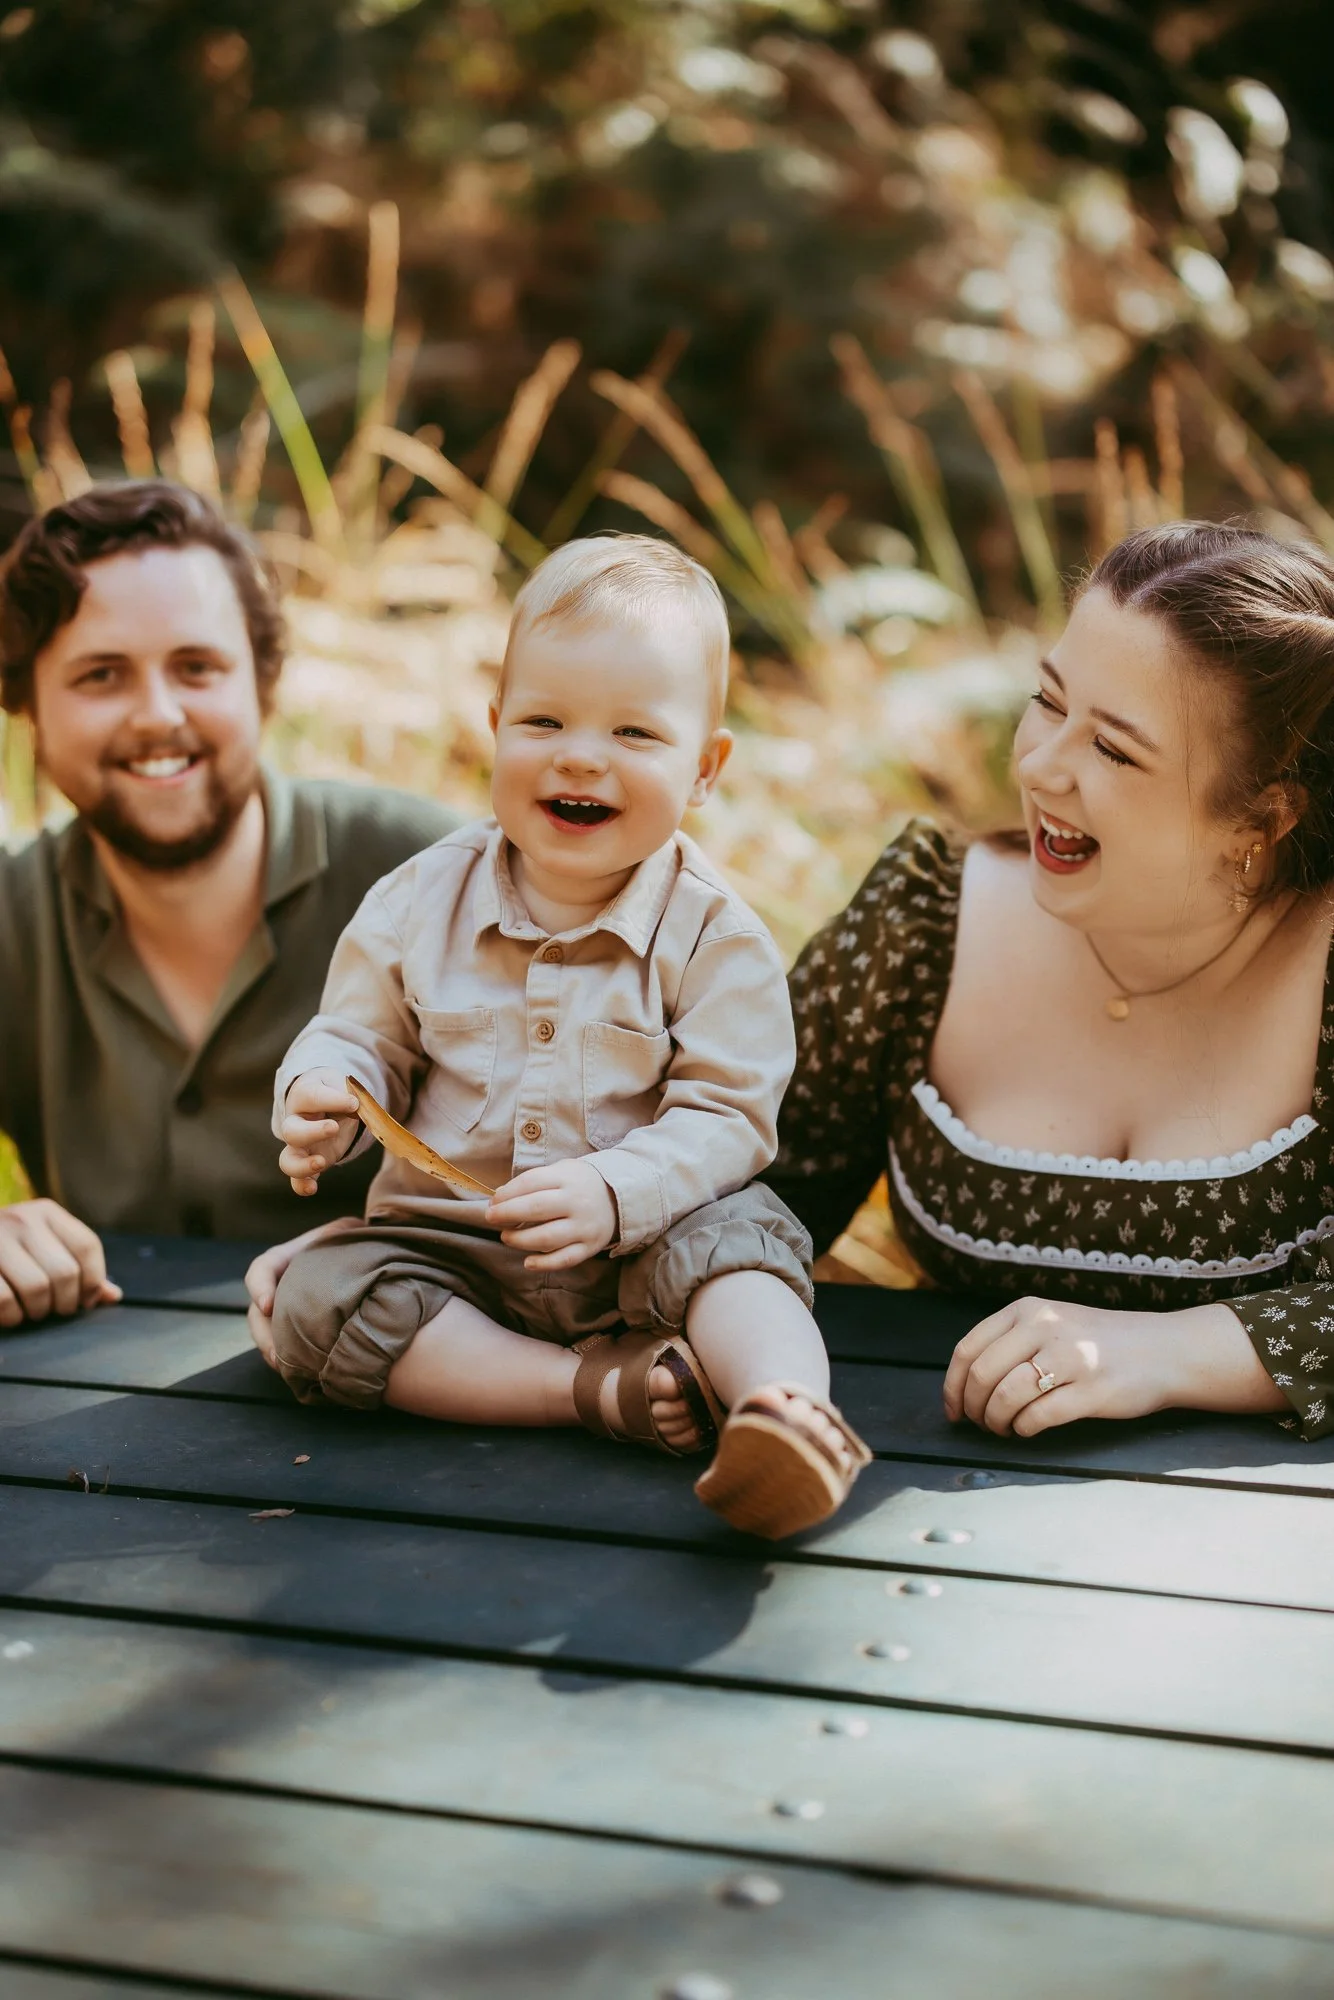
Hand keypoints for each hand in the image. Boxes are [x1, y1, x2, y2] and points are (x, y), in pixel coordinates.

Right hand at [0, 1199, 121, 1325]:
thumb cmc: (8, 1251)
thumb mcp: (42, 1246)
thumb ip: (76, 1267)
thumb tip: (112, 1296)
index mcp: (45, 1212)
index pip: (86, 1246)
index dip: (93, 1280)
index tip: (84, 1300)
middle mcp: (21, 1219)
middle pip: (65, 1272)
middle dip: (64, 1303)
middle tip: (54, 1309)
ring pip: (37, 1288)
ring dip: (38, 1311)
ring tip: (31, 1312)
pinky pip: (5, 1300)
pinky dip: (12, 1316)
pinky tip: (10, 1314)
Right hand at [245, 1214, 363, 1369]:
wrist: (366, 1261)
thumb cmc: (355, 1243)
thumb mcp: (346, 1232)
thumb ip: (341, 1233)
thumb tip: (348, 1238)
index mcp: (287, 1258)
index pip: (263, 1267)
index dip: (259, 1286)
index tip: (268, 1306)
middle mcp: (280, 1286)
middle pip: (257, 1313)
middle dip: (264, 1335)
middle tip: (276, 1356)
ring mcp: (285, 1310)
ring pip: (267, 1334)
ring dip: (274, 1352)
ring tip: (288, 1368)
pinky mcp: (296, 1330)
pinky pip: (284, 1347)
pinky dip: (289, 1359)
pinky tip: (303, 1371)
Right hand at [278, 1069, 360, 1195]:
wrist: (329, 1101)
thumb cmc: (336, 1091)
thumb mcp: (343, 1084)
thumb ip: (349, 1093)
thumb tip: (355, 1106)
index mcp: (303, 1096)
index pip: (311, 1097)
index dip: (333, 1100)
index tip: (354, 1103)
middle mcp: (295, 1122)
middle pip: (291, 1131)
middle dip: (311, 1132)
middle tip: (334, 1128)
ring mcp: (300, 1146)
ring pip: (287, 1160)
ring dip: (302, 1165)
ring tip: (320, 1163)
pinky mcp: (309, 1162)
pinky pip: (297, 1179)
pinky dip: (301, 1185)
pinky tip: (312, 1189)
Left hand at [486, 1159, 617, 1270]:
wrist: (620, 1198)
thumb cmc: (580, 1184)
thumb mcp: (561, 1172)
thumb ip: (533, 1182)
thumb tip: (499, 1197)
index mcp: (568, 1178)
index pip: (531, 1182)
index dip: (507, 1193)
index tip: (493, 1201)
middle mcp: (577, 1202)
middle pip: (536, 1208)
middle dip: (507, 1214)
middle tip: (491, 1218)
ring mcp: (584, 1226)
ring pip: (547, 1237)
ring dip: (520, 1240)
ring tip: (506, 1237)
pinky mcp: (589, 1247)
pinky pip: (564, 1259)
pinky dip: (544, 1263)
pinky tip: (527, 1262)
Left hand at [941, 1295, 1281, 1436]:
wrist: (1163, 1350)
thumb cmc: (1100, 1342)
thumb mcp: (1052, 1323)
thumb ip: (1012, 1341)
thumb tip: (964, 1383)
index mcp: (1028, 1310)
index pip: (969, 1349)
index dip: (952, 1386)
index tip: (953, 1410)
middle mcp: (1044, 1328)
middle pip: (982, 1376)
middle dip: (973, 1408)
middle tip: (981, 1424)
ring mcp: (1070, 1358)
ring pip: (1005, 1397)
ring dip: (996, 1422)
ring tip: (1004, 1428)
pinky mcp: (1091, 1390)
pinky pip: (1037, 1417)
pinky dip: (1024, 1430)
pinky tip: (1028, 1430)